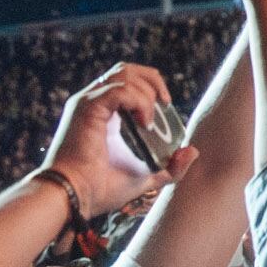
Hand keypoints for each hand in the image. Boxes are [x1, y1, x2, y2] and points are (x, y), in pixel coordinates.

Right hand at [41, 62, 196, 219]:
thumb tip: (192, 150)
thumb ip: (169, 168)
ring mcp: (89, 102)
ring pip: (125, 74)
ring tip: (150, 119)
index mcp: (103, 112)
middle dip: (153, 80)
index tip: (165, 107)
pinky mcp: (88, 108)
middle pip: (127, 69)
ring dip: (146, 92)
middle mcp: (94, 101)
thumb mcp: (144, 179)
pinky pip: (119, 89)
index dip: (151, 86)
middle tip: (165, 103)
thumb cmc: (100, 189)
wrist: (75, 196)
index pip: (127, 80)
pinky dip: (138, 100)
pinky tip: (145, 122)